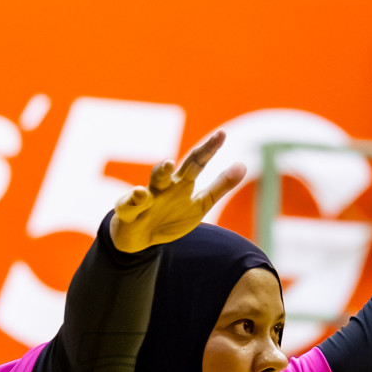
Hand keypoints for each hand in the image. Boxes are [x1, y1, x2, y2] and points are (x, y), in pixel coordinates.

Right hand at [108, 130, 245, 253]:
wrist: (139, 237)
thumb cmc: (170, 217)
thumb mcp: (200, 204)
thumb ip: (220, 186)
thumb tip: (243, 165)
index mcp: (182, 183)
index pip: (198, 162)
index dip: (210, 149)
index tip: (222, 133)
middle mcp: (165, 185)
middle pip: (184, 165)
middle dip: (198, 154)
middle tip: (211, 141)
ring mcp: (147, 196)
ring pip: (154, 179)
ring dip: (161, 170)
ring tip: (167, 163)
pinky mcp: (128, 209)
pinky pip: (131, 203)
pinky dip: (135, 198)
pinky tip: (140, 195)